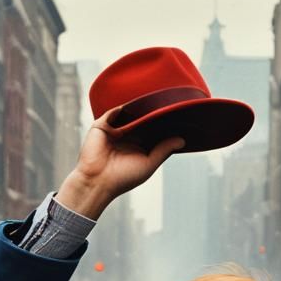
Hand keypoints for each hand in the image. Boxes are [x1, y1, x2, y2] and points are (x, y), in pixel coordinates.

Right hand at [55, 112, 184, 219]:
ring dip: (138, 107)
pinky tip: (134, 104)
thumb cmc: (122, 178)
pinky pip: (113, 111)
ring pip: (128, 113)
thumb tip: (182, 140)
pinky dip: (123, 107)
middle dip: (152, 111)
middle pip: (141, 118)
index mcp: (138, 145)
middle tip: (169, 101)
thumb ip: (163, 151)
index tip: (178, 115)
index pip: (152, 129)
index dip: (163, 123)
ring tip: (154, 98)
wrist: (98, 182)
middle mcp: (126, 136)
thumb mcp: (149, 164)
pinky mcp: (101, 126)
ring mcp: (114, 130)